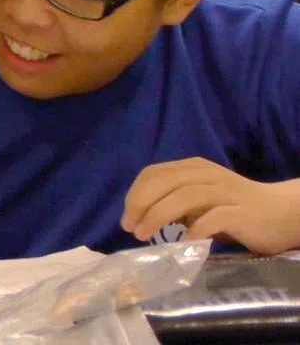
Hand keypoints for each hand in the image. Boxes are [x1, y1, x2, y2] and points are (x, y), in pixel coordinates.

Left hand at [121, 157, 299, 254]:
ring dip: (159, 215)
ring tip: (145, 235)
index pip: (153, 173)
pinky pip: (215, 217)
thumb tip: (139, 217)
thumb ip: (172, 202)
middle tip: (130, 228)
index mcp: (192, 168)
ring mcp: (225, 191)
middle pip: (165, 181)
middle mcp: (206, 174)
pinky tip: (185, 242)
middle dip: (141, 204)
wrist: (282, 213)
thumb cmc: (233, 208)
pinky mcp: (241, 211)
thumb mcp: (197, 200)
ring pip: (185, 196)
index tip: (126, 218)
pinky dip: (196, 228)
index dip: (135, 194)